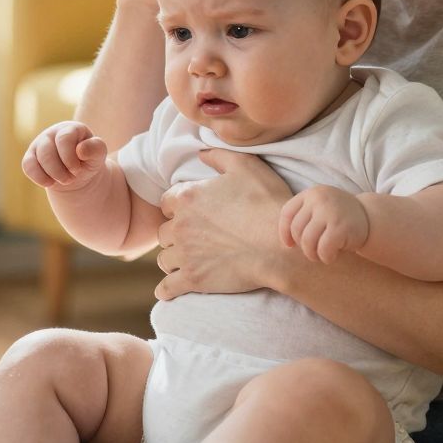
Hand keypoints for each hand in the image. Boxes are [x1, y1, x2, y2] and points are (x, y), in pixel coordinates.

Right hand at [21, 121, 110, 192]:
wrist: (78, 174)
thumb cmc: (89, 160)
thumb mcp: (99, 155)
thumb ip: (95, 148)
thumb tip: (80, 150)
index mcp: (70, 128)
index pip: (64, 139)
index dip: (69, 158)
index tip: (77, 170)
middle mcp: (53, 133)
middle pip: (47, 151)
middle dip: (59, 170)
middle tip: (71, 178)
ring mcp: (40, 144)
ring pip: (36, 159)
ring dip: (52, 174)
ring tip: (65, 181)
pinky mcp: (31, 156)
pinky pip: (27, 165)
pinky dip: (39, 178)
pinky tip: (50, 183)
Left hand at [154, 147, 293, 299]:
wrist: (278, 246)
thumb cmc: (266, 204)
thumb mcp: (246, 167)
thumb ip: (219, 156)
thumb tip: (200, 152)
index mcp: (188, 197)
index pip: (167, 201)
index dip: (178, 206)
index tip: (190, 212)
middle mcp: (180, 225)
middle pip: (164, 231)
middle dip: (175, 234)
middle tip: (192, 238)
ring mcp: (185, 254)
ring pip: (164, 258)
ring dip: (173, 259)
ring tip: (186, 260)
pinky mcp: (193, 279)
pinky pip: (167, 288)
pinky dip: (166, 290)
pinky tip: (169, 290)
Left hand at [279, 186, 369, 263]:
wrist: (371, 219)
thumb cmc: (339, 218)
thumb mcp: (320, 208)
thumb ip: (303, 215)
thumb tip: (282, 240)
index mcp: (311, 194)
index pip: (287, 214)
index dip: (285, 232)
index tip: (290, 245)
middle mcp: (319, 199)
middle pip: (297, 230)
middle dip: (303, 246)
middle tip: (313, 252)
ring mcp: (330, 212)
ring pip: (307, 241)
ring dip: (313, 254)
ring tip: (321, 255)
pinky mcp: (340, 227)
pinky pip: (323, 249)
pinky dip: (325, 257)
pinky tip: (332, 256)